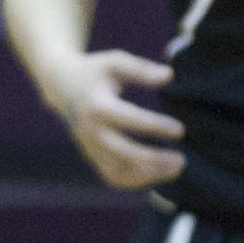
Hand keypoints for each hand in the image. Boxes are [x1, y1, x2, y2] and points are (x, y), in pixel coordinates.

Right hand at [50, 50, 184, 188]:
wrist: (61, 85)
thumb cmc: (96, 71)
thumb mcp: (115, 62)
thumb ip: (141, 69)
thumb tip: (169, 76)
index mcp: (97, 105)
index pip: (128, 120)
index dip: (155, 126)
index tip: (180, 130)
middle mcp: (91, 130)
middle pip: (123, 152)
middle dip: (154, 159)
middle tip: (182, 159)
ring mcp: (90, 146)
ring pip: (118, 171)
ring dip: (149, 175)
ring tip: (177, 168)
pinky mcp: (92, 156)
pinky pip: (113, 176)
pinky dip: (137, 180)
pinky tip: (161, 173)